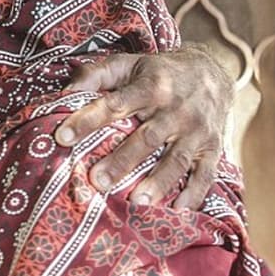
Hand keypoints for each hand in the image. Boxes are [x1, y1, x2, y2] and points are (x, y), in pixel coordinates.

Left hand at [54, 44, 232, 209]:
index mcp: (150, 86)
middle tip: (97, 181)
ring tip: (135, 203)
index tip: (62, 137)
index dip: (88, 120)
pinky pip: (206, 173)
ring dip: (158, 183)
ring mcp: (196, 130)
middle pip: (147, 138)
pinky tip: (178, 211)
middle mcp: (175, 109)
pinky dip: (194, 193)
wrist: (211, 70)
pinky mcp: (212, 147)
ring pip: (176, 160)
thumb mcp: (128, 63)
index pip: (114, 104)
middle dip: (122, 161)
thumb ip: (96, 75)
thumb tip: (65, 92)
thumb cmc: (158, 72)